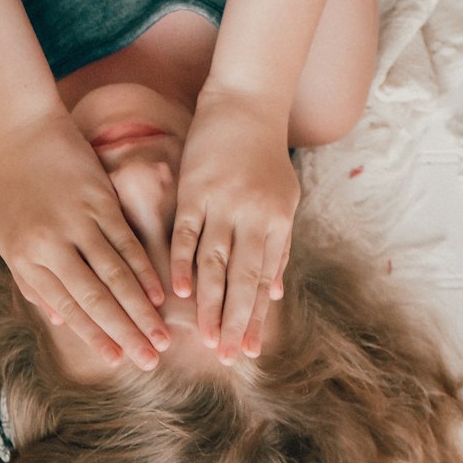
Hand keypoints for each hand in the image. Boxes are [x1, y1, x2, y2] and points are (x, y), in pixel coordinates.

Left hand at [0, 110, 170, 369]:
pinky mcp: (99, 200)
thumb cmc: (16, 192)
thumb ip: (33, 282)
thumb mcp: (10, 240)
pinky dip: (146, 272)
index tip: (119, 360)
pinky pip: (126, 244)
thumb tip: (61, 322)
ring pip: (116, 275)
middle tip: (151, 361)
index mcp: (25, 259)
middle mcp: (50, 245)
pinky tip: (161, 295)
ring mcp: (76, 222)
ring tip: (163, 337)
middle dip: (125, 334)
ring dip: (142, 311)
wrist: (23, 134)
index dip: (95, 336)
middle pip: (95, 298)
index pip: (66, 307)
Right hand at [170, 90, 298, 360]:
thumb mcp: (282, 202)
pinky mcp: (195, 189)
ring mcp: (222, 203)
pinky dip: (182, 265)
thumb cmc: (265, 158)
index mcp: (276, 223)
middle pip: (242, 279)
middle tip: (229, 357)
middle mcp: (252, 217)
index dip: (257, 317)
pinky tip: (180, 294)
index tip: (250, 351)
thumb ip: (277, 248)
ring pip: (215, 264)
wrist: (246, 105)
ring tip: (206, 338)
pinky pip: (186, 234)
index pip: (264, 280)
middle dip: (236, 321)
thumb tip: (274, 294)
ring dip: (210, 304)